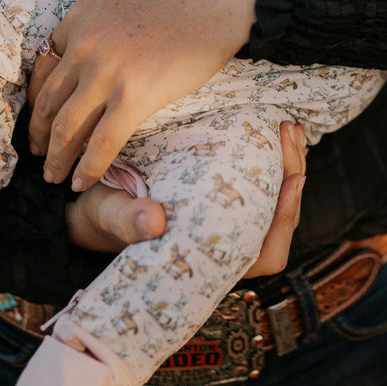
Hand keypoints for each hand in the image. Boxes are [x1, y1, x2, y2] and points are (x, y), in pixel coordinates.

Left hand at [28, 0, 254, 190]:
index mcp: (80, 17)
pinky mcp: (135, 96)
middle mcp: (85, 46)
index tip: (38, 118)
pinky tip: (83, 182)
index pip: (43, 67)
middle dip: (41, 135)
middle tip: (39, 158)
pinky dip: (89, 167)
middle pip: (50, 101)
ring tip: (56, 179)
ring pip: (69, 127)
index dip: (37, 99)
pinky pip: (103, 141)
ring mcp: (107, 72)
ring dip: (58, 159)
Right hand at [65, 122, 306, 268]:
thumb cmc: (106, 216)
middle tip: (291, 133)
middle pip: (280, 219)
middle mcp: (227, 241)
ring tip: (289, 126)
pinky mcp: (224, 193)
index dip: (284, 222)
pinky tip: (274, 127)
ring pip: (276, 197)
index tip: (293, 180)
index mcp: (210, 259)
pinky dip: (273, 156)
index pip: (266, 254)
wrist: (93, 200)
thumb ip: (128, 222)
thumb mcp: (112, 217)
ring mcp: (229, 217)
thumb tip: (153, 223)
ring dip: (288, 162)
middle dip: (293, 174)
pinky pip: (262, 180)